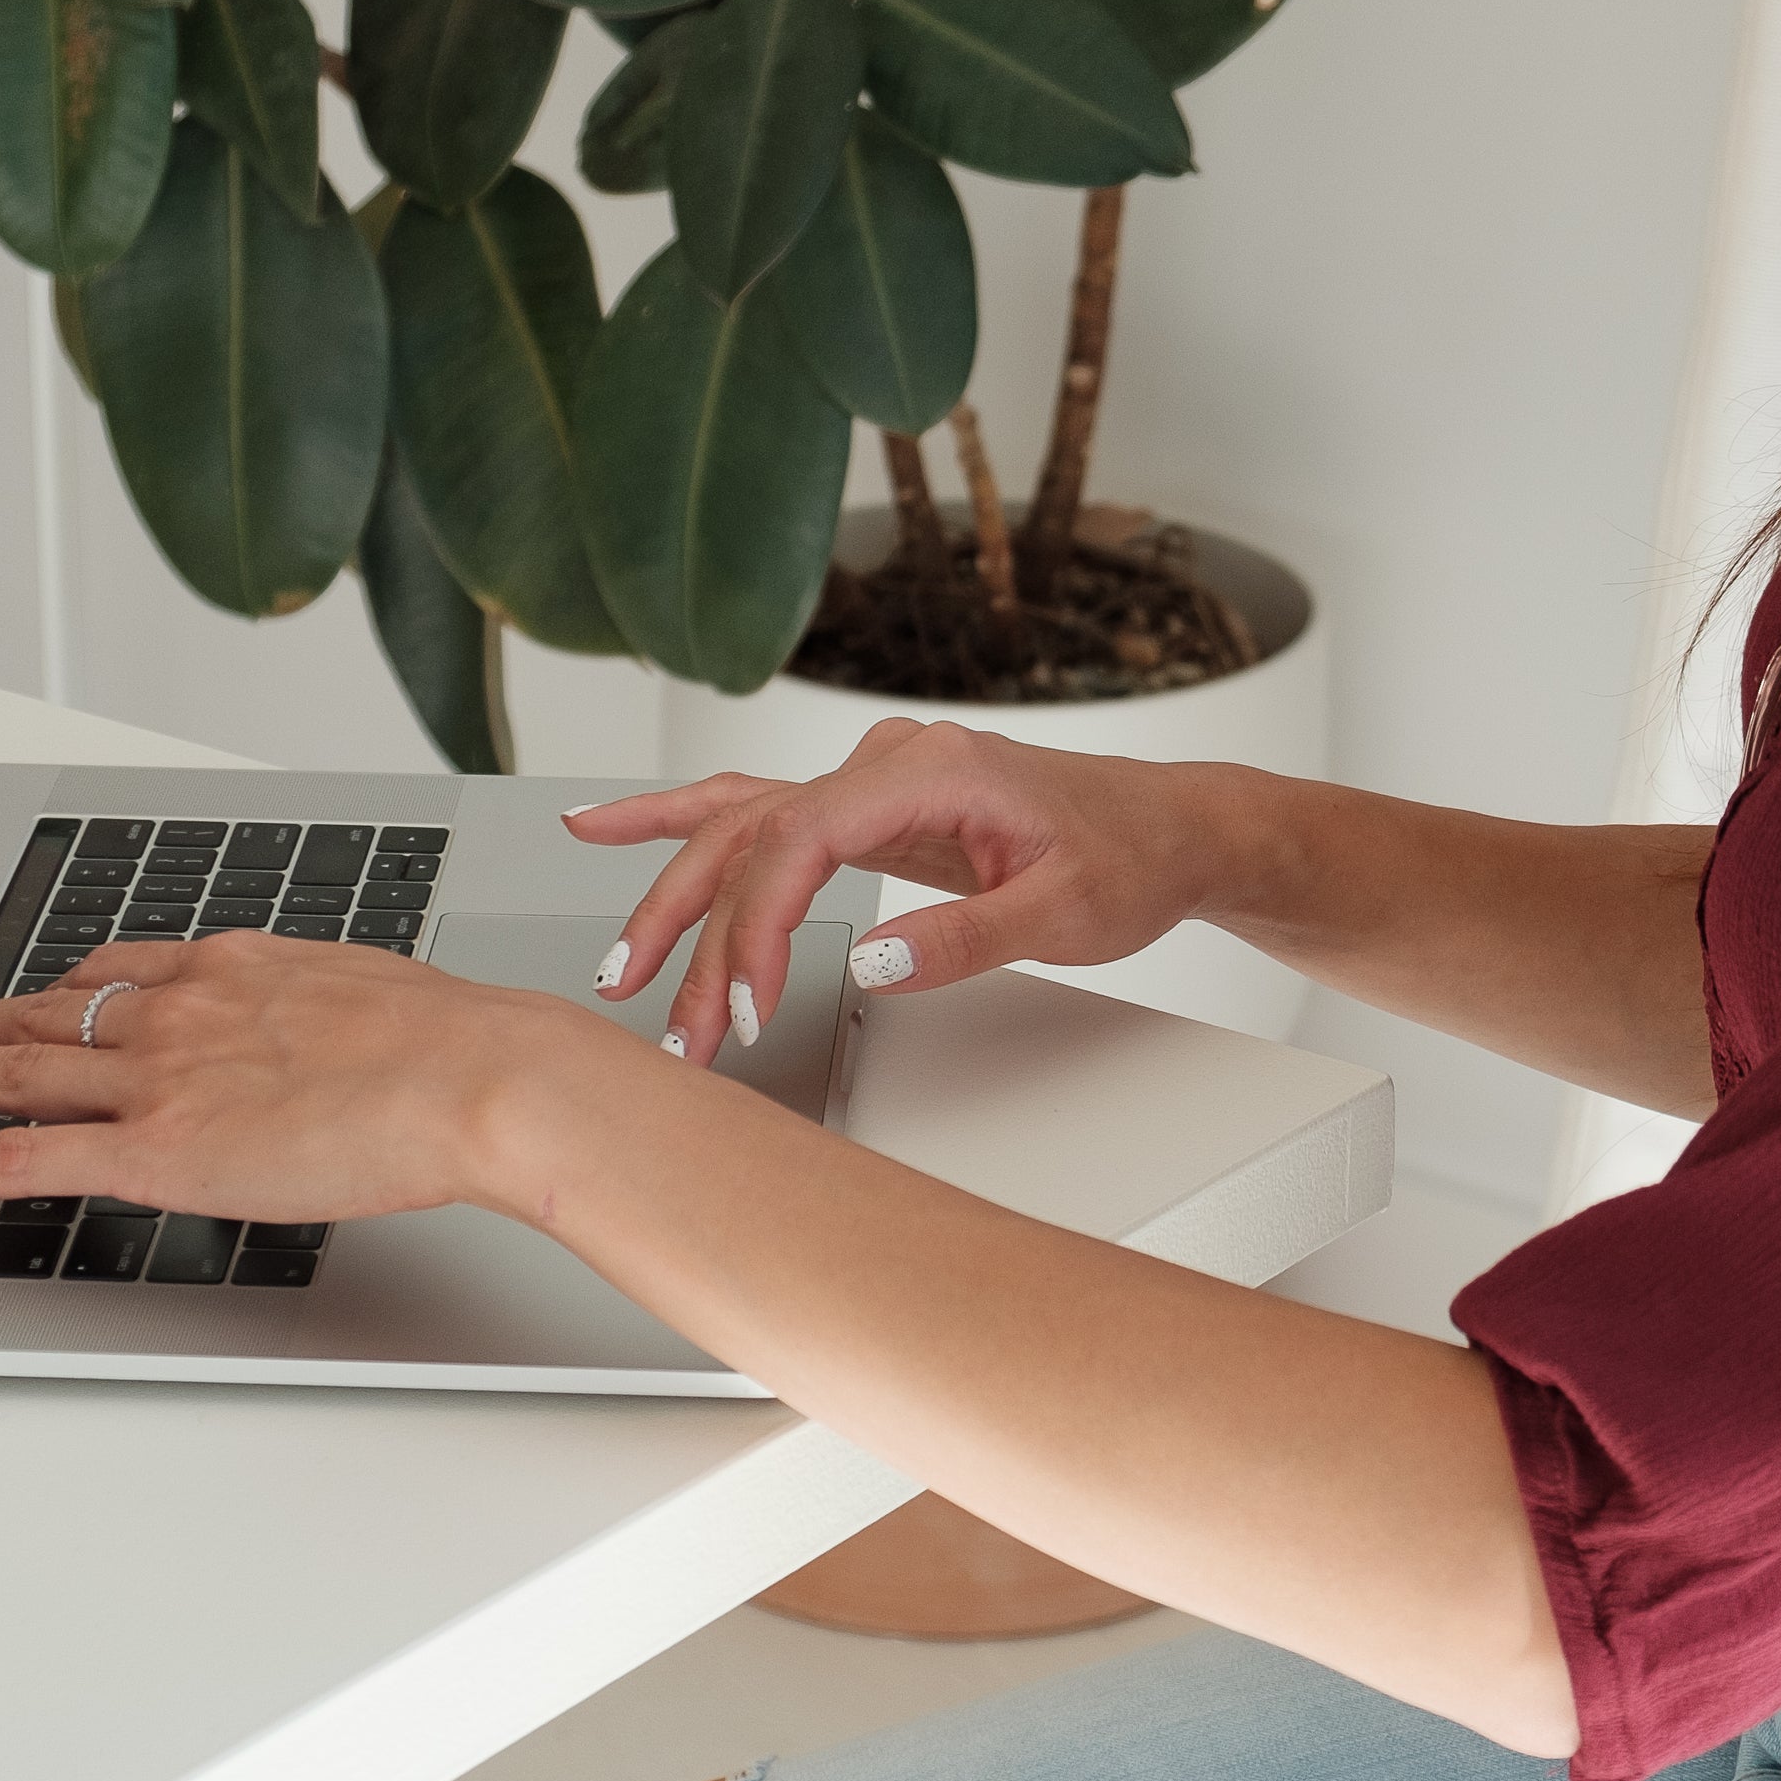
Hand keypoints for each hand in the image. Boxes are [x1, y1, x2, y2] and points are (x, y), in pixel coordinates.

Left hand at [0, 933, 616, 1219]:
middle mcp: (178, 1010)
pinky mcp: (148, 1151)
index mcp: (235, 968)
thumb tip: (332, 1038)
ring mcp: (154, 1079)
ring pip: (14, 1071)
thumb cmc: (456, 1047)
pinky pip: (15, 1158)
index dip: (62, 985)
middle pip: (47, 1012)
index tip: (38, 990)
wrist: (472, 1077)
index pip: (121, 971)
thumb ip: (323, 1018)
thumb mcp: (375, 1000)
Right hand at [572, 719, 1240, 1062]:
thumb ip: (966, 936)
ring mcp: (872, 781)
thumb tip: (872, 958)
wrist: (1168, 829)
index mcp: (932, 770)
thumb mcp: (1066, 914)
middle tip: (666, 1018)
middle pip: (754, 836)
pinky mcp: (867, 808)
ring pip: (743, 828)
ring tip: (619, 962)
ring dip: (677, 897)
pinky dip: (684, 823)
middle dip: (696, 931)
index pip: (803, 838)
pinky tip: (612, 827)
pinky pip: (760, 813)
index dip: (757, 922)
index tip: (745, 1001)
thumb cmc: (1129, 858)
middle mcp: (888, 762)